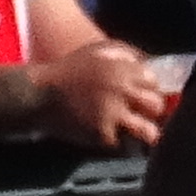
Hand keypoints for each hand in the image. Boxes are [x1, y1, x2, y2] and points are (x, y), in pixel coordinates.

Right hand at [22, 33, 172, 148]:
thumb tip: (150, 64)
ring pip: (149, 131)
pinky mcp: (102, 134)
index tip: (140, 95)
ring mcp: (113, 114)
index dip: (148, 89)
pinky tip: (112, 137)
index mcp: (122, 69)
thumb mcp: (98, 51)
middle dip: (149, 110)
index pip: (154, 82)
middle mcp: (121, 90)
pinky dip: (121, 143)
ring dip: (144, 132)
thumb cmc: (70, 70)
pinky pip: (125, 145)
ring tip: (136, 133)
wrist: (39, 94)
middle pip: (156, 106)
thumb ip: (127, 53)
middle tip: (139, 114)